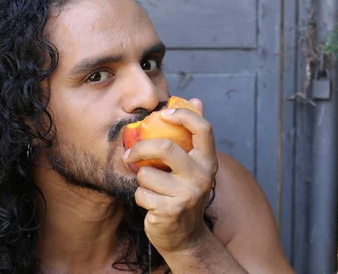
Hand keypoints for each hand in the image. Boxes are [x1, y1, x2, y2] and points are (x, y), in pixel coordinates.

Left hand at [122, 98, 217, 253]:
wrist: (186, 237)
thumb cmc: (184, 193)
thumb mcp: (193, 164)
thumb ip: (192, 134)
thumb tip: (196, 99)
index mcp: (208, 160)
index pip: (203, 128)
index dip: (183, 114)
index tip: (164, 113)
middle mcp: (202, 175)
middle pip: (165, 148)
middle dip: (140, 149)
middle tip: (129, 153)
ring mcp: (188, 194)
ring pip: (147, 173)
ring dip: (141, 180)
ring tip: (151, 188)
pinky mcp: (171, 210)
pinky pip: (142, 193)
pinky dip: (140, 197)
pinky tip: (151, 203)